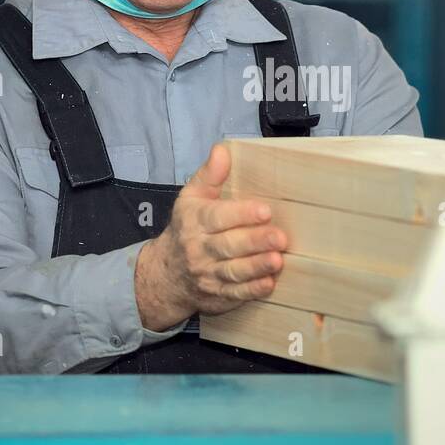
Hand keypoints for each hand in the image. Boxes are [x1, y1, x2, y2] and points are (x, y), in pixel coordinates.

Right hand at [134, 143, 285, 328]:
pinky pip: (234, 294)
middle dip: (255, 242)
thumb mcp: (191, 198)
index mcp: (195, 221)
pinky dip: (252, 290)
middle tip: (280, 237)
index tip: (265, 210)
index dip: (242, 214)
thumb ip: (209, 175)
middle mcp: (200, 249)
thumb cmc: (187, 230)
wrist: (165, 275)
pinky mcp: (216, 295)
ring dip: (256, 267)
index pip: (218, 217)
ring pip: (233, 271)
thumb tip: (222, 150)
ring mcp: (207, 274)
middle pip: (228, 245)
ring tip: (277, 260)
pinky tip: (268, 283)